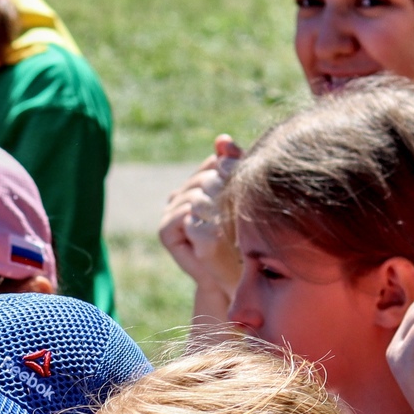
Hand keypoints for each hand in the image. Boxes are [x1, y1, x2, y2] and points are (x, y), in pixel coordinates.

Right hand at [156, 137, 244, 298]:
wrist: (231, 275)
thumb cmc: (243, 238)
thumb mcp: (240, 196)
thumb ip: (233, 165)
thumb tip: (221, 138)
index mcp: (197, 183)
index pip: (213, 163)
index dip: (231, 171)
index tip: (249, 181)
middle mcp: (180, 194)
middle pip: (203, 177)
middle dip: (225, 186)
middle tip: (245, 198)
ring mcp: (170, 211)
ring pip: (195, 193)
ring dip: (218, 202)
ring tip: (236, 214)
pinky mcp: (165, 230)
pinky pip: (183, 213)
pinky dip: (202, 217)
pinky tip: (221, 225)